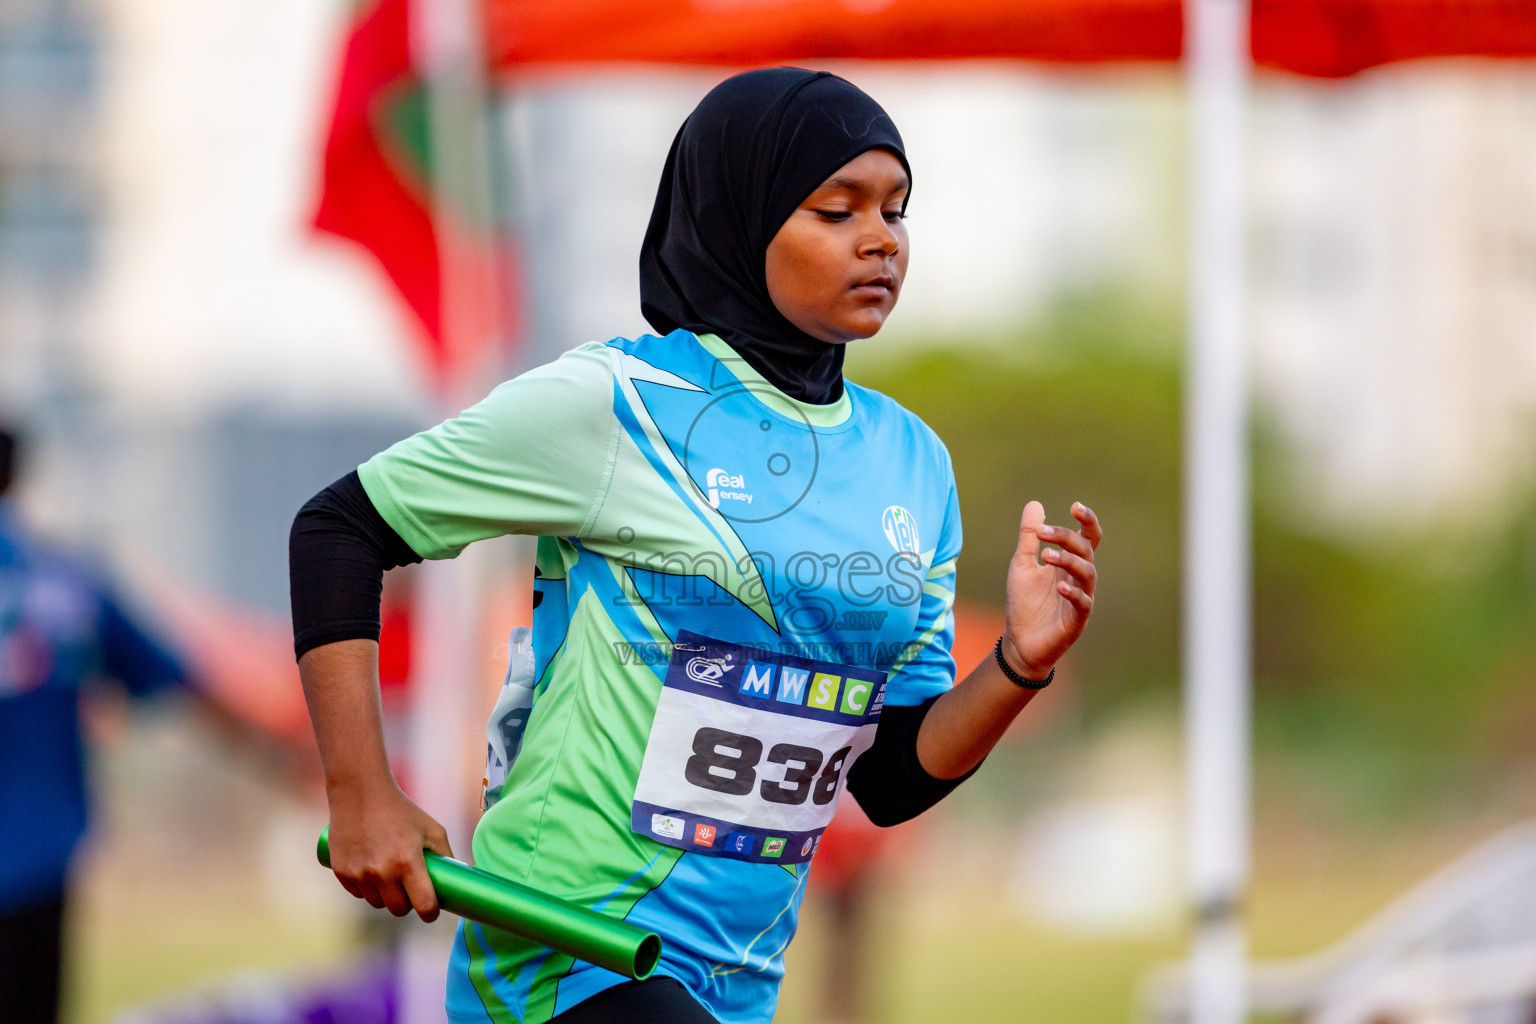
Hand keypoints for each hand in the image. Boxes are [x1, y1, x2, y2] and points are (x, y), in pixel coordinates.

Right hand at [324, 779, 452, 921]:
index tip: (432, 911)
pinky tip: (372, 871)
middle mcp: (382, 872)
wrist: (360, 792)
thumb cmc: (401, 810)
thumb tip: (457, 879)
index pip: (423, 905)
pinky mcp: (342, 872)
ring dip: (386, 897)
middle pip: (398, 909)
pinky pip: (358, 893)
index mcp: (408, 862)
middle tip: (411, 890)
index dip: (430, 912)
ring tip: (391, 877)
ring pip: (377, 903)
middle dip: (407, 904)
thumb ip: (446, 855)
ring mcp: (359, 874)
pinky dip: (367, 889)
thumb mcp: (432, 829)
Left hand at [1001, 501, 1101, 678]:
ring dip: (1069, 561)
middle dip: (1067, 538)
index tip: (1075, 507)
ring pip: (1088, 574)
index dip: (1087, 521)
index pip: (1087, 538)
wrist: (1020, 641)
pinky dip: (1074, 593)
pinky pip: (1083, 604)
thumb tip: (1035, 504)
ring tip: (1046, 556)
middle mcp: (1078, 578)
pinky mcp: (1076, 620)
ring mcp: (1081, 598)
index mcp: (1068, 563)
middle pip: (1086, 551)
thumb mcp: (1022, 564)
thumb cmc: (1025, 603)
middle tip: (1042, 533)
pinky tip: (1059, 587)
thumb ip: (1029, 537)